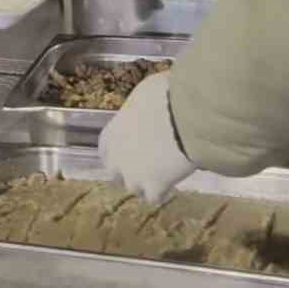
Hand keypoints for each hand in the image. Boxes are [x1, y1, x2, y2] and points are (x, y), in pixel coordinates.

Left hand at [99, 72, 196, 203]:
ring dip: (144, 182)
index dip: (115, 151)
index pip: (104, 149)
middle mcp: (118, 157)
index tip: (127, 149)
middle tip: (146, 164)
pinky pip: (155, 196)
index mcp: (113, 132)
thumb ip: (140, 108)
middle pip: (115, 172)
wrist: (184, 116)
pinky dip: (163, 191)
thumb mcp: (146, 92)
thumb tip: (148, 105)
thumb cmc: (165, 96)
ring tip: (161, 175)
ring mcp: (134, 175)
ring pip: (134, 187)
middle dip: (127, 170)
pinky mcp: (155, 187)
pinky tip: (172, 185)